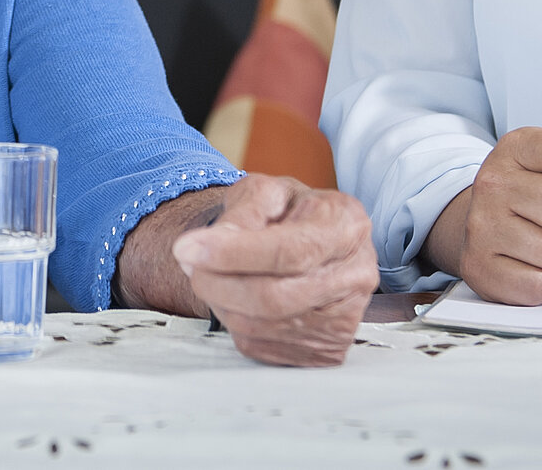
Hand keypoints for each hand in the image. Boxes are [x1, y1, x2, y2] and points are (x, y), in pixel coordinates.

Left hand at [170, 175, 376, 366]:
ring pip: (264, 326)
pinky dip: (236, 324)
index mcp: (345, 225)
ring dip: (222, 304)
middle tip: (189, 265)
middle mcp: (355, 275)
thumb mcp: (266, 192)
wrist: (308, 239)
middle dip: (218, 283)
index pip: (289, 251)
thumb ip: (241, 213)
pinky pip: (264, 347)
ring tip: (212, 277)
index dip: (233, 254)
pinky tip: (236, 299)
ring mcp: (345, 319)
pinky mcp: (327, 350)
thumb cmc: (288, 212)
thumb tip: (209, 247)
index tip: (186, 249)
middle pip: (275, 297)